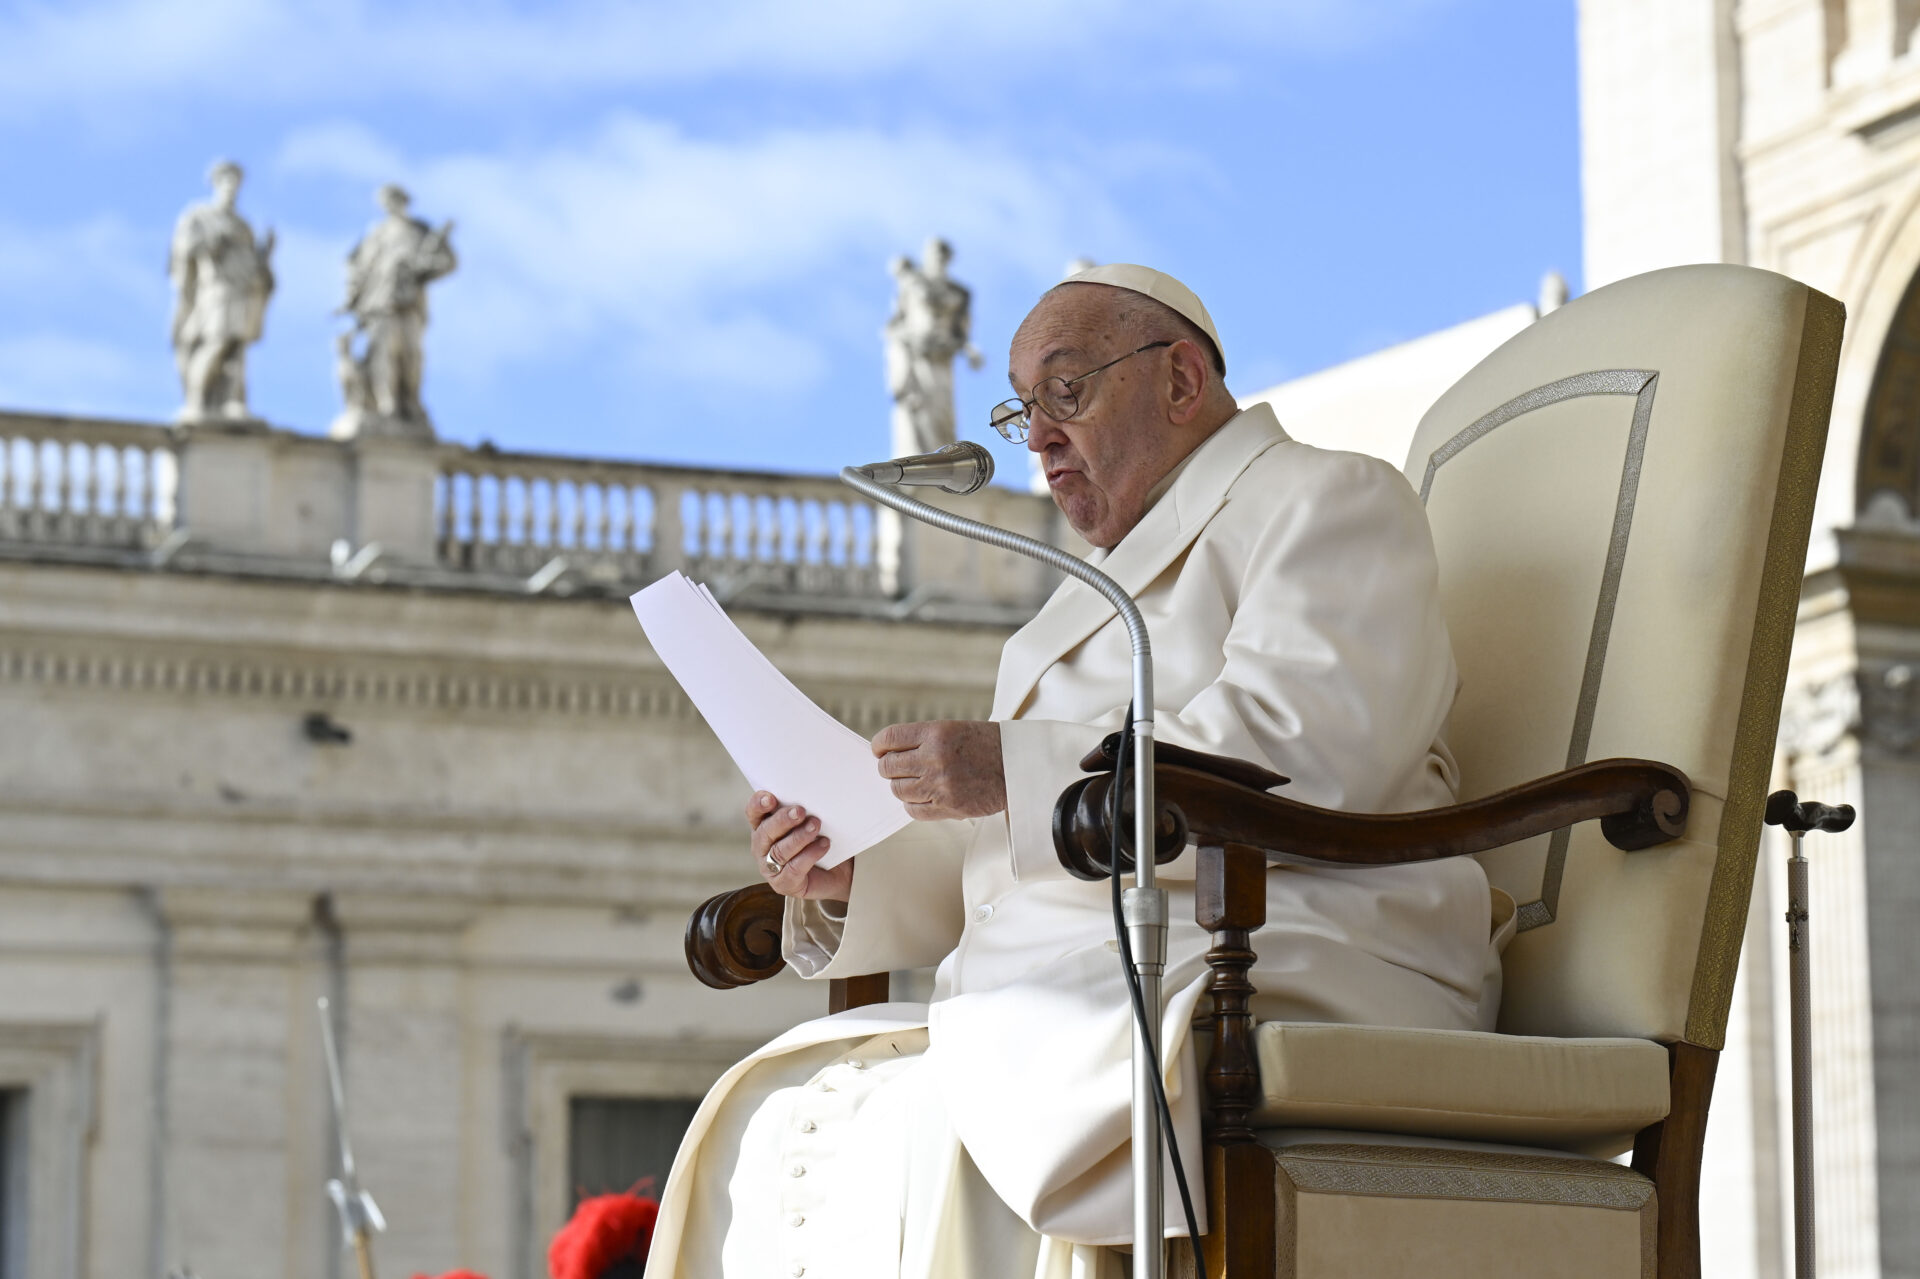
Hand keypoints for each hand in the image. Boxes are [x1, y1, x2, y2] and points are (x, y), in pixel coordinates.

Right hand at [747, 792, 852, 901]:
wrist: (838, 872)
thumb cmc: (819, 839)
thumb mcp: (809, 820)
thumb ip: (802, 810)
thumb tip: (812, 794)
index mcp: (763, 827)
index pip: (753, 813)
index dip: (758, 804)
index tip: (770, 798)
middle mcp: (762, 847)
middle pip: (766, 832)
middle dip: (782, 820)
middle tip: (800, 811)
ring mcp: (770, 868)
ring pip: (780, 851)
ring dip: (799, 837)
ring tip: (816, 826)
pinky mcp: (783, 884)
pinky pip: (794, 868)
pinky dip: (810, 854)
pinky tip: (824, 845)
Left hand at [873, 720, 1004, 820]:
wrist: (1017, 765)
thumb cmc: (987, 745)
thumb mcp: (953, 729)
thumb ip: (922, 740)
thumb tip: (890, 753)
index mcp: (935, 733)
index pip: (889, 739)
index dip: (879, 746)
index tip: (879, 750)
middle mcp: (934, 758)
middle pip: (888, 767)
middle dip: (888, 768)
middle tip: (897, 768)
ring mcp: (940, 785)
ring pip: (898, 790)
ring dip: (902, 786)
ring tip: (915, 781)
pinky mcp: (947, 807)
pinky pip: (913, 810)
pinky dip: (913, 804)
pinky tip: (923, 797)